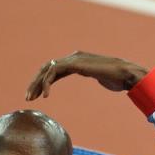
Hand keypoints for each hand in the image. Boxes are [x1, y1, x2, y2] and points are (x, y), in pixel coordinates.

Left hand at [25, 52, 147, 99]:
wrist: (126, 74)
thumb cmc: (119, 79)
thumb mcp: (104, 79)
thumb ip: (98, 77)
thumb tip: (104, 81)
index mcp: (78, 61)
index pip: (54, 70)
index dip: (44, 82)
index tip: (38, 96)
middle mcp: (74, 57)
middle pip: (47, 68)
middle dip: (35, 82)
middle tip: (28, 97)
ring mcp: (73, 58)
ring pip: (47, 69)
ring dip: (37, 84)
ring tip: (31, 98)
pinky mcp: (74, 63)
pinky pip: (54, 72)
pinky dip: (47, 83)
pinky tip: (45, 95)